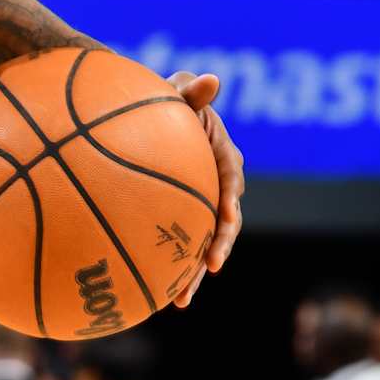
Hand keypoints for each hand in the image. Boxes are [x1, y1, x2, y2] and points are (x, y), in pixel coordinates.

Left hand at [167, 73, 243, 302]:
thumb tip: (213, 79)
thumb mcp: (176, 92)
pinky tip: (153, 296)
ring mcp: (202, 205)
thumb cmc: (163, 100)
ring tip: (180, 301)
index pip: (231, 183)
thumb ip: (192, 92)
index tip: (224, 222)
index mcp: (225, 157)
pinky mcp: (184, 218)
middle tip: (209, 269)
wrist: (148, 119)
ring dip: (194, 273)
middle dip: (219, 249)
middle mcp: (220, 186)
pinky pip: (181, 246)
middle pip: (224, 223)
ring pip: (204, 243)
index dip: (229, 205)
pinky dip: (171, 270)